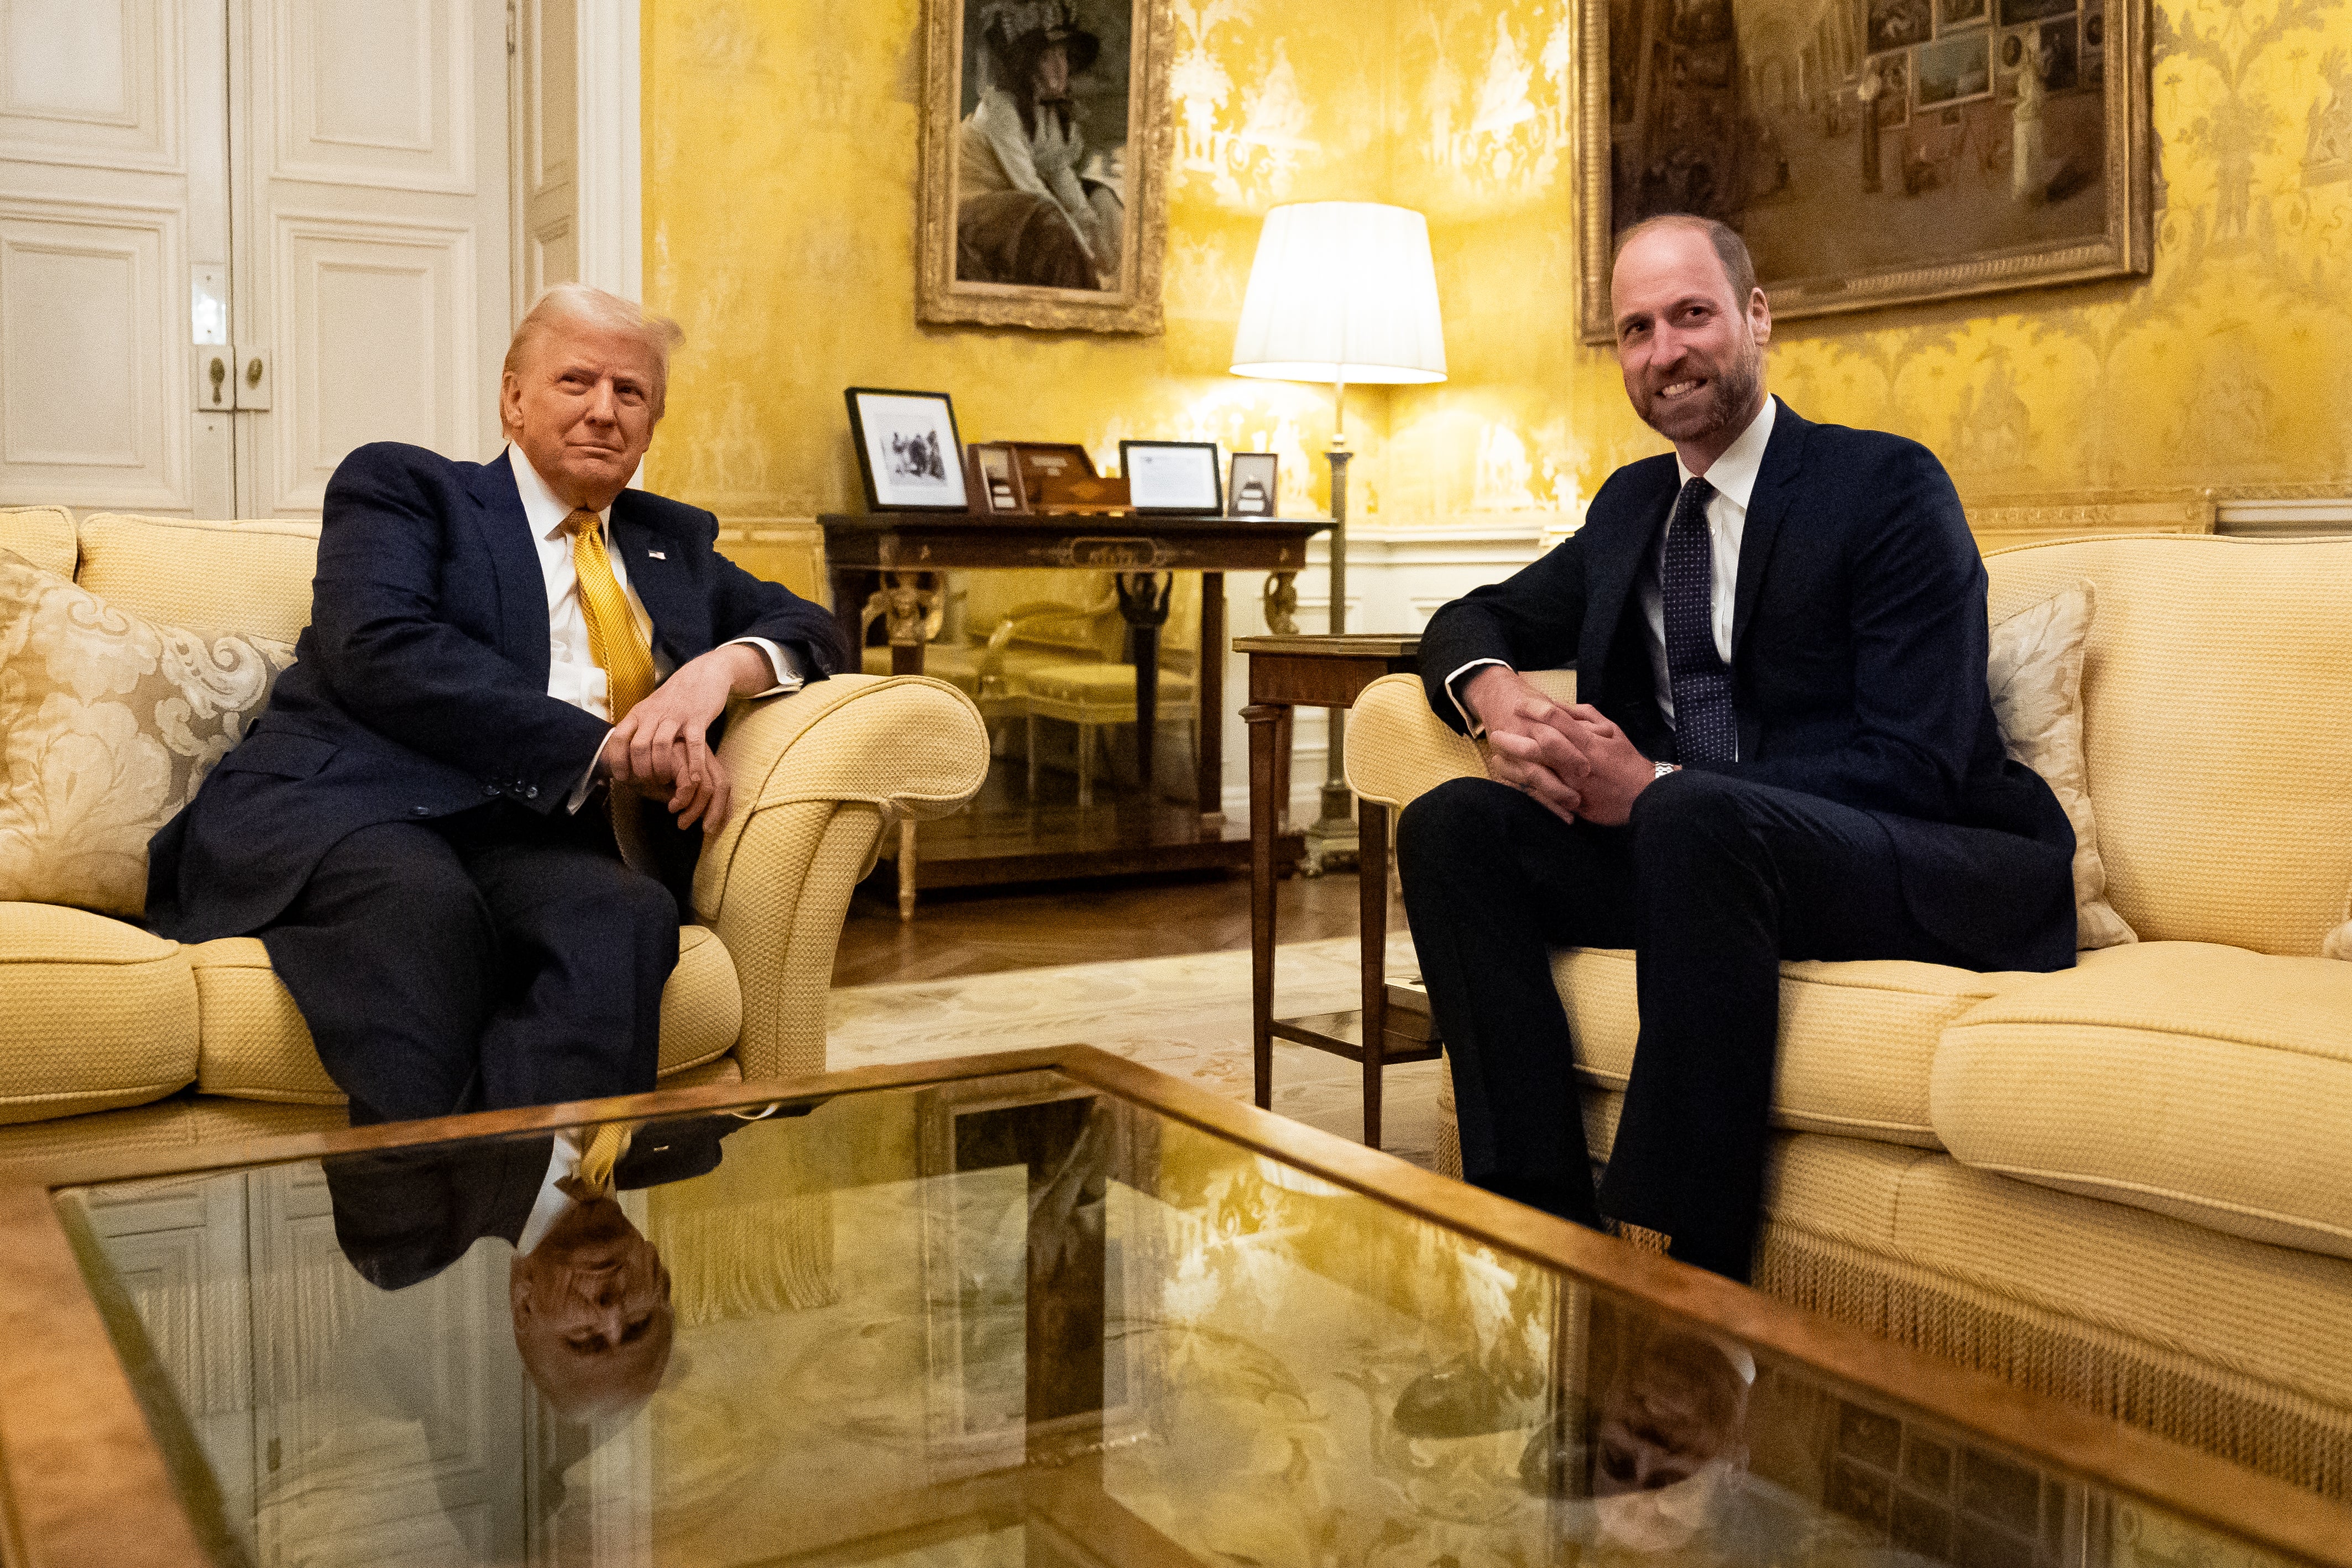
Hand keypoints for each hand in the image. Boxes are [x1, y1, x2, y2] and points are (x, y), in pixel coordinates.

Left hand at [599, 643, 770, 832]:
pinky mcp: (697, 718)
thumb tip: (622, 751)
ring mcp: (676, 716)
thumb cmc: (676, 696)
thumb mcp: (650, 706)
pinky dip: (693, 764)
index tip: (623, 777)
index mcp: (640, 712)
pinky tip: (694, 778)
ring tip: (667, 780)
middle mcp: (654, 713)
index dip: (618, 761)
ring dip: (662, 769)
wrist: (704, 672)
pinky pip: (693, 745)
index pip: (619, 738)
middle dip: (642, 770)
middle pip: (639, 747)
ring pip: (661, 746)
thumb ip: (638, 726)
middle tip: (650, 782)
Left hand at [1465, 668, 1662, 828]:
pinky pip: (1544, 796)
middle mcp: (1578, 762)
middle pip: (1540, 746)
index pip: (1556, 720)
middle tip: (1495, 732)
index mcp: (1588, 741)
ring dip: (1513, 764)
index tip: (1518, 705)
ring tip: (1495, 756)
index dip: (1534, 710)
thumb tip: (1560, 706)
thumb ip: (1586, 716)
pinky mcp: (1573, 804)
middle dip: (1514, 739)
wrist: (1644, 796)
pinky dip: (1526, 788)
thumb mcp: (1612, 731)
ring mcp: (1574, 785)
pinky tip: (1512, 782)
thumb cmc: (1626, 761)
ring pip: (1538, 772)